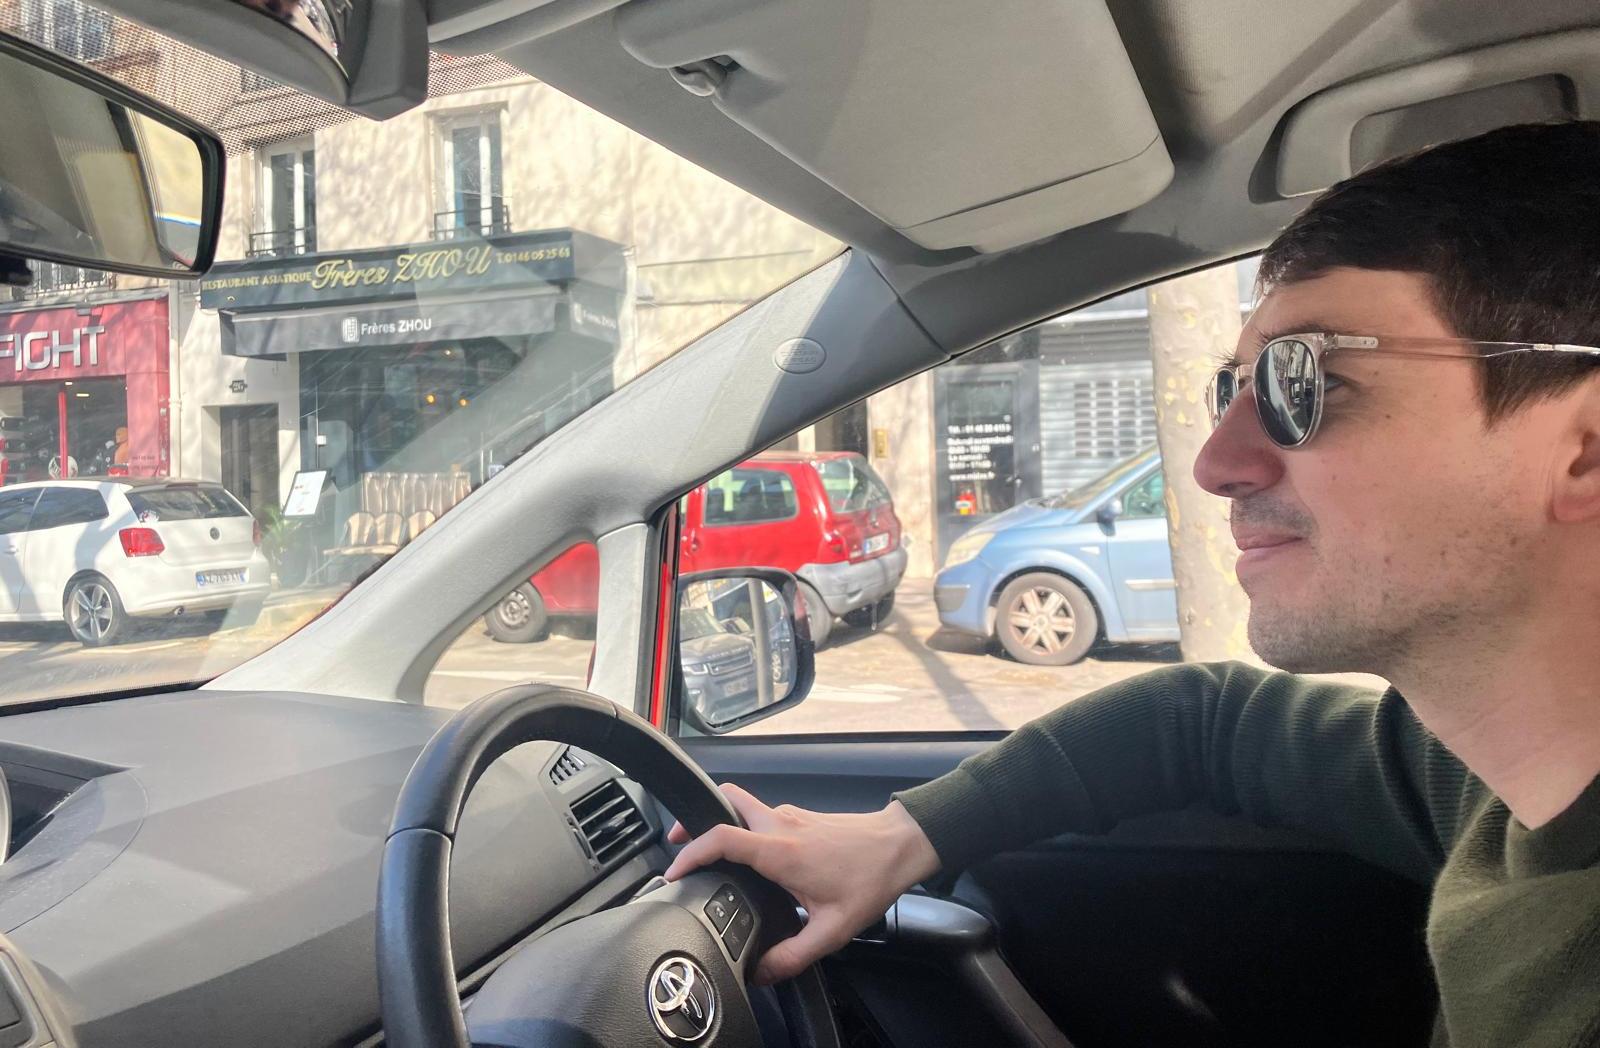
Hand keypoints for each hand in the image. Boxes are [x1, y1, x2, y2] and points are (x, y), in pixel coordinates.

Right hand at [664, 783, 940, 983]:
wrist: (901, 845)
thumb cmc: (871, 878)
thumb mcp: (833, 930)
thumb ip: (793, 955)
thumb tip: (762, 972)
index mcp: (781, 851)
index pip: (721, 837)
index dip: (690, 852)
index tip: (674, 871)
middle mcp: (781, 826)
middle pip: (724, 801)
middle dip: (694, 820)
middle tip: (678, 845)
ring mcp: (790, 816)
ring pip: (742, 805)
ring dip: (719, 822)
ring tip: (708, 854)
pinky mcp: (800, 817)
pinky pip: (760, 815)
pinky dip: (742, 827)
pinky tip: (749, 856)